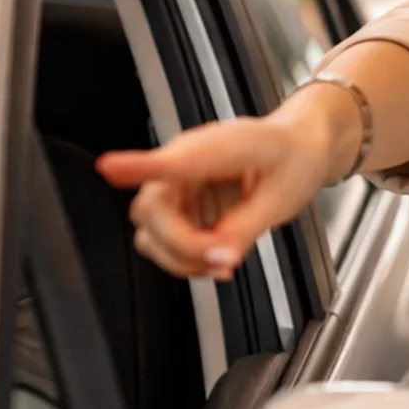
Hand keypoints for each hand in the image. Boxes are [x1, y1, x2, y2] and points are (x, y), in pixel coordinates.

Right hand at [97, 83, 353, 280]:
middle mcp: (184, 163)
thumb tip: (221, 256)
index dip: (138, 166)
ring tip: (223, 261)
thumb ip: (246, 227)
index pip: (171, 161)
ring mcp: (178, 186)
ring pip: (150, 233)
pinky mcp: (180, 208)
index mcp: (216, 147)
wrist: (298, 150)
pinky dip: (186, 260)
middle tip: (224, 258)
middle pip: (151, 211)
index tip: (109, 167)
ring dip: (181, 258)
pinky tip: (216, 258)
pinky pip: (164, 243)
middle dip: (182, 245)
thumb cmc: (291, 158)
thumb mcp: (281, 197)